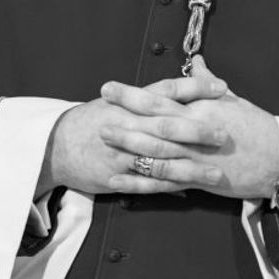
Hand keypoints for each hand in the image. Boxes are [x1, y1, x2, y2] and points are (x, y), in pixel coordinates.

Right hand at [36, 71, 228, 196]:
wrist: (54, 145)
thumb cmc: (91, 120)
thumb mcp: (116, 102)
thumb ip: (150, 96)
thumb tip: (183, 87)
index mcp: (129, 103)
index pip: (167, 89)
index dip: (195, 87)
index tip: (222, 87)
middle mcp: (127, 125)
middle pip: (168, 125)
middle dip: (198, 130)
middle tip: (223, 133)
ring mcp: (122, 153)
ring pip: (161, 159)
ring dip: (191, 167)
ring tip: (216, 172)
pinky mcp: (115, 176)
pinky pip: (145, 184)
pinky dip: (167, 188)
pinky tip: (189, 191)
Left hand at [102, 56, 278, 199]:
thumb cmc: (259, 127)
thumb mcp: (235, 100)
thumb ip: (208, 82)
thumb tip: (196, 61)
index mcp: (203, 107)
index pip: (163, 96)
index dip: (135, 92)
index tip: (111, 87)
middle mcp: (197, 129)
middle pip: (155, 119)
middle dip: (125, 112)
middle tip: (99, 106)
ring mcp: (197, 155)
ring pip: (157, 149)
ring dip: (128, 143)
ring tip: (104, 137)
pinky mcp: (199, 179)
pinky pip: (164, 181)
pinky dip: (140, 181)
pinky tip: (118, 181)